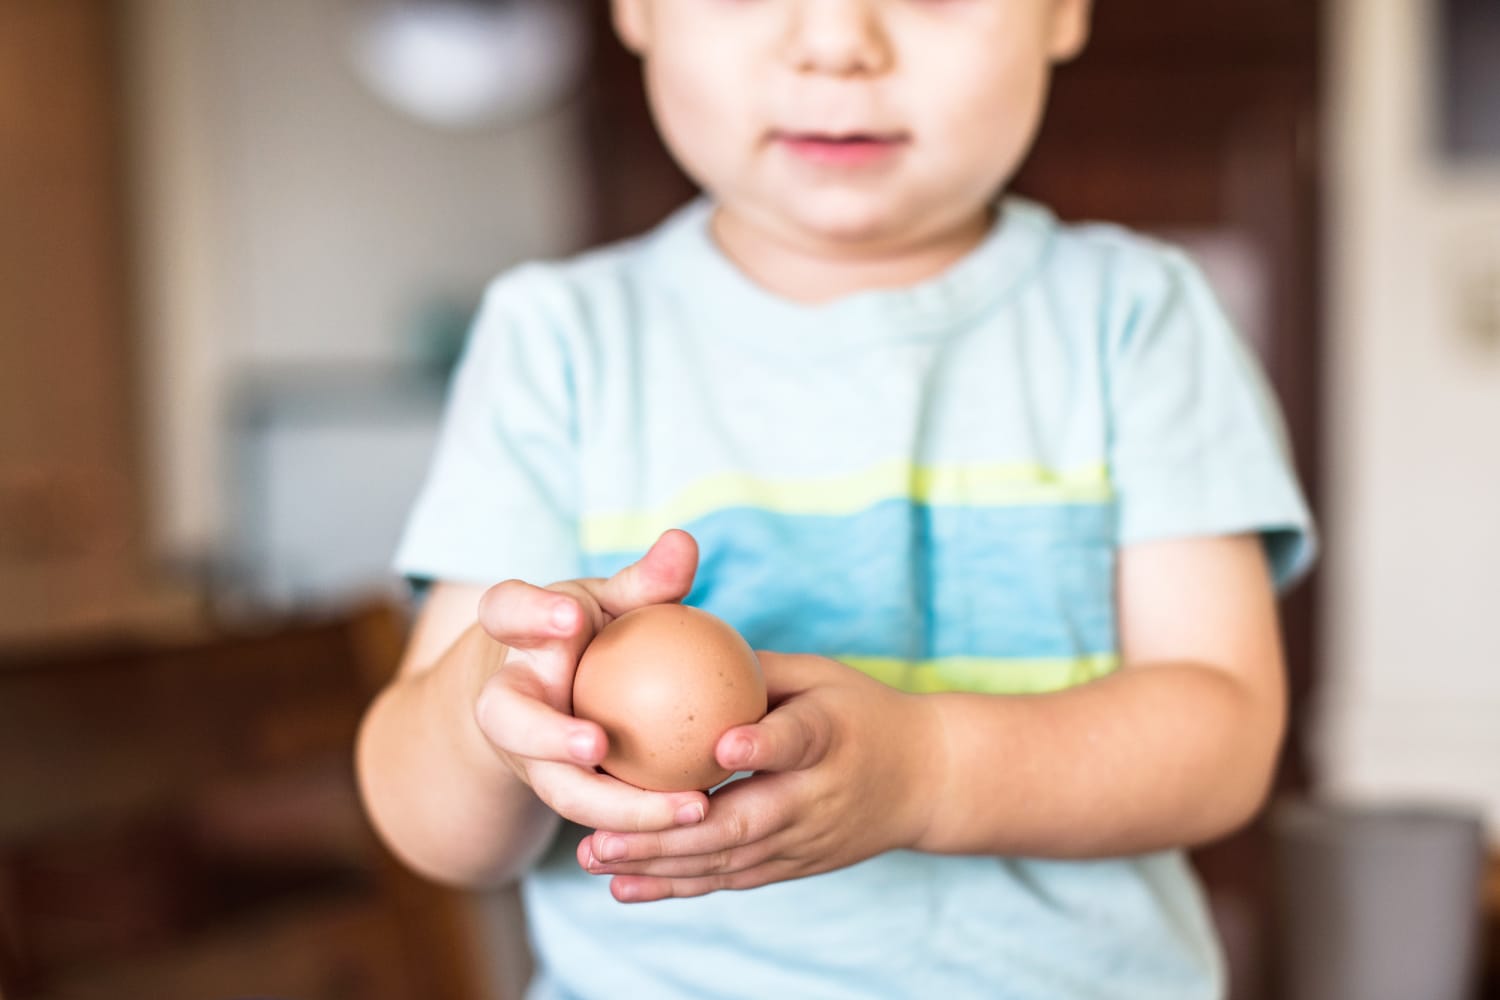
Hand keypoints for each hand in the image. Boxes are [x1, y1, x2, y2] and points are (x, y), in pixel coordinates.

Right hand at [473, 529, 710, 832]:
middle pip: (507, 718)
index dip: (529, 615)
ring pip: (556, 787)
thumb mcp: (612, 602)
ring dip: (615, 806)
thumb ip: (646, 581)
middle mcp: (508, 699)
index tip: (568, 618)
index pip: (505, 610)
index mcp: (517, 635)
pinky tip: (699, 817)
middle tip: (595, 745)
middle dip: (544, 734)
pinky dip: (641, 824)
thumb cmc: (589, 635)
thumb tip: (684, 541)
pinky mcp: (556, 794)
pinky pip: (596, 817)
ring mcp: (526, 755)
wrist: (546, 695)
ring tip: (685, 807)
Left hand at [575, 652, 942, 901]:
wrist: (928, 781)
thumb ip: (754, 670)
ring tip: (595, 857)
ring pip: (727, 860)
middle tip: (603, 829)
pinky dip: (678, 885)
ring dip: (658, 865)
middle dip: (668, 831)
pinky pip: (730, 880)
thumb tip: (675, 645)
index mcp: (831, 735)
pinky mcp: (794, 866)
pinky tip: (624, 886)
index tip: (719, 745)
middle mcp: (817, 797)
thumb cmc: (862, 712)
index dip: (760, 744)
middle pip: (742, 821)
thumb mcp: (821, 675)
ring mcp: (806, 841)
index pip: (796, 739)